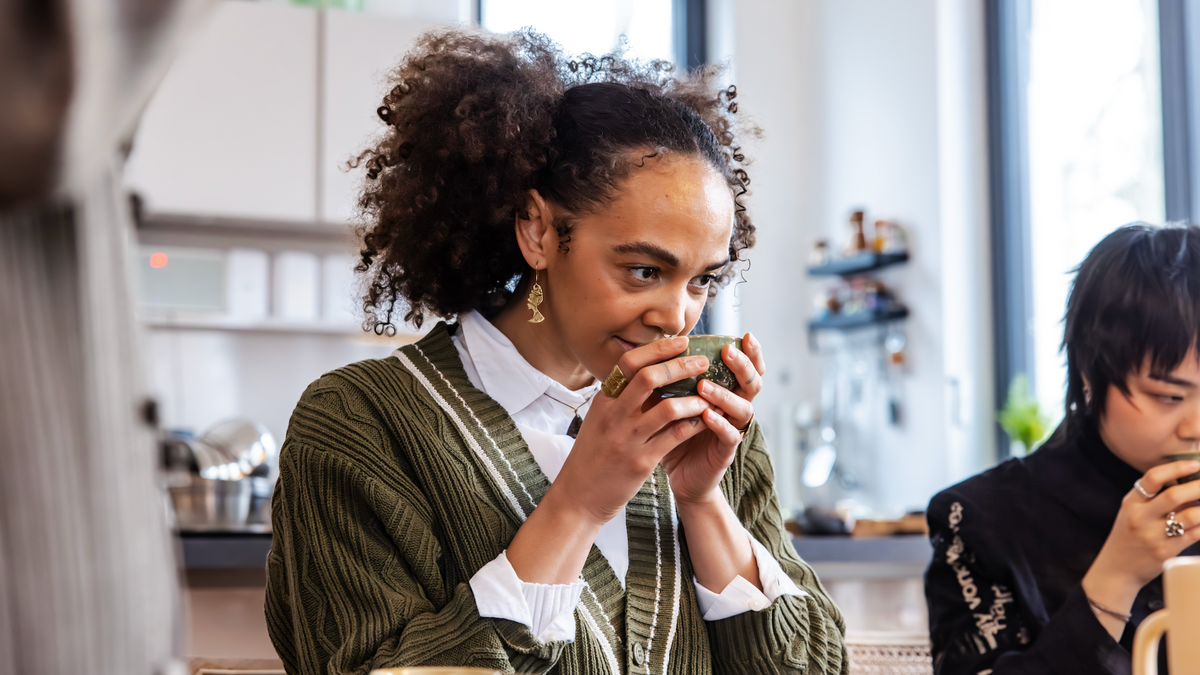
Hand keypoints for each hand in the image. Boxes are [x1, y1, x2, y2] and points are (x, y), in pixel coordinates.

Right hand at [549, 336, 714, 525]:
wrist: (578, 497)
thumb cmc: (593, 456)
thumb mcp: (599, 420)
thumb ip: (619, 397)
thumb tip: (643, 368)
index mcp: (604, 400)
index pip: (629, 362)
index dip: (658, 349)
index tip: (682, 341)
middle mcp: (614, 415)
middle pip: (650, 378)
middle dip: (681, 366)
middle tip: (703, 362)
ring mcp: (628, 439)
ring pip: (668, 408)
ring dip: (694, 399)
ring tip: (709, 395)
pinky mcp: (641, 462)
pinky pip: (675, 437)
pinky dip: (693, 425)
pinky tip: (704, 421)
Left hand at [661, 332, 765, 504]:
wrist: (681, 475)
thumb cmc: (678, 432)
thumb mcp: (675, 400)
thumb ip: (676, 378)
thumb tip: (659, 346)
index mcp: (727, 392)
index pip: (747, 368)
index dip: (751, 353)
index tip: (746, 335)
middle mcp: (736, 408)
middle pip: (753, 383)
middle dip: (743, 366)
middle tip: (728, 352)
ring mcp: (733, 429)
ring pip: (742, 409)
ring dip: (724, 394)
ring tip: (704, 385)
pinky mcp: (725, 452)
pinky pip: (729, 436)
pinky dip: (719, 424)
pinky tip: (707, 415)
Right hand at [1083, 459, 1199, 636]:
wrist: (1116, 570)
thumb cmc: (1129, 538)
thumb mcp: (1133, 513)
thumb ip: (1155, 499)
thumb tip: (1190, 485)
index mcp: (1131, 502)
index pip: (1153, 478)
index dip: (1177, 468)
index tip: (1196, 464)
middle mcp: (1140, 517)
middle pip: (1174, 495)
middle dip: (1199, 487)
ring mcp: (1153, 536)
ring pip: (1190, 516)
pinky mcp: (1166, 552)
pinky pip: (1194, 535)